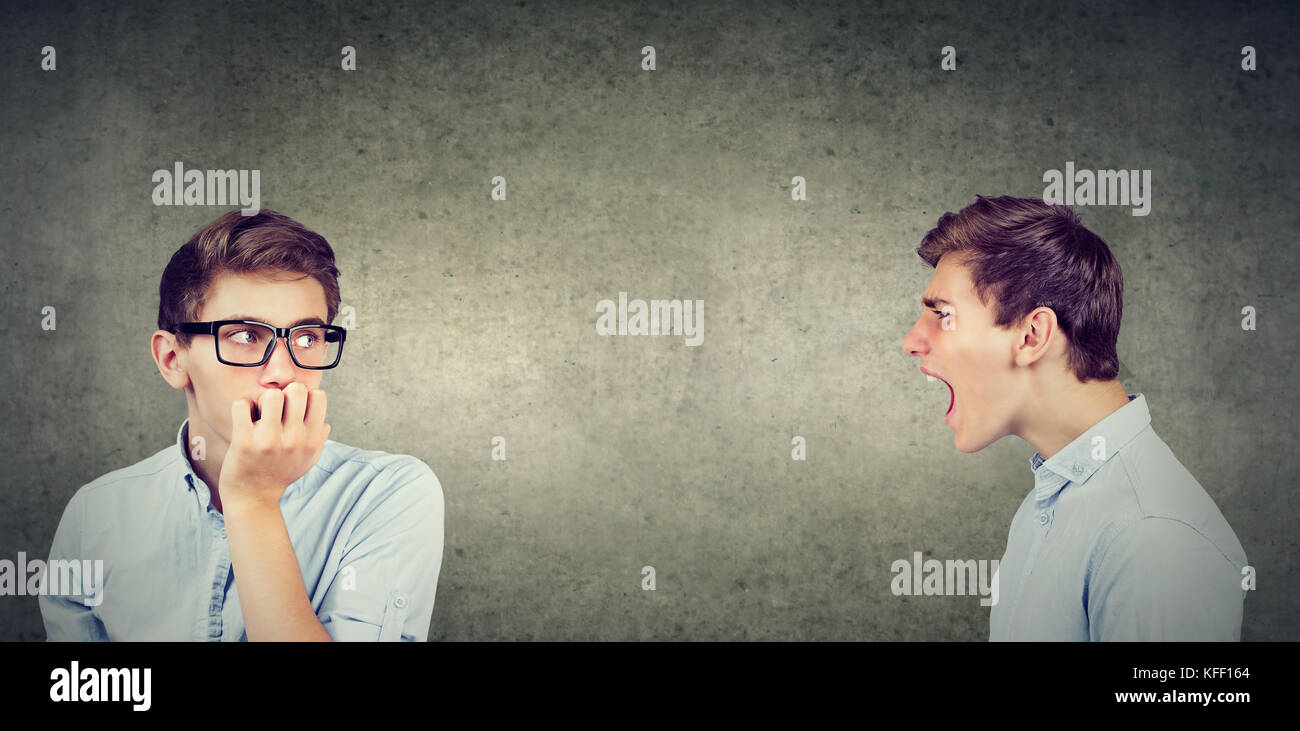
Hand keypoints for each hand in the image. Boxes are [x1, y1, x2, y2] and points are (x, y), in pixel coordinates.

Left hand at [220, 382, 329, 510]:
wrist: (253, 497)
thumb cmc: (280, 473)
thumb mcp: (308, 460)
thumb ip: (319, 439)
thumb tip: (323, 420)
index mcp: (311, 440)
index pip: (318, 396)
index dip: (304, 397)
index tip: (293, 409)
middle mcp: (293, 439)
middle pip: (296, 390)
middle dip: (284, 394)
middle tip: (275, 410)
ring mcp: (269, 440)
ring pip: (271, 394)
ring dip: (263, 401)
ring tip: (259, 414)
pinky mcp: (244, 442)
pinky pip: (242, 405)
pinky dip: (241, 408)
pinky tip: (244, 419)